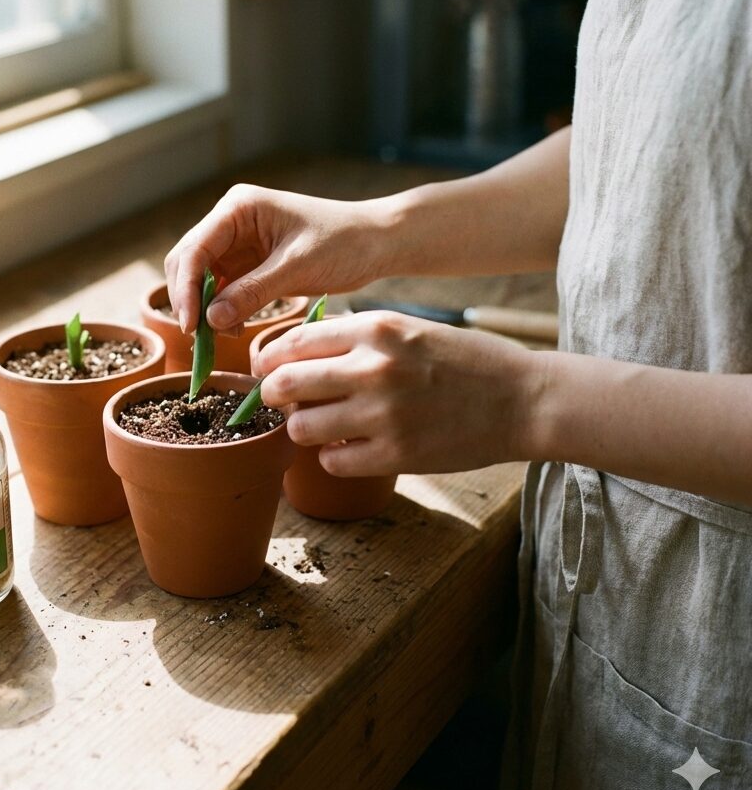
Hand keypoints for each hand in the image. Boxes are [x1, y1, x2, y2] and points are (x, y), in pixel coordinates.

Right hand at [165, 184, 389, 334]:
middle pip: (189, 261)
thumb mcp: (297, 268)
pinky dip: (222, 310)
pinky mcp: (249, 263)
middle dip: (190, 298)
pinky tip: (234, 328)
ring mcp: (238, 242)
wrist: (376, 243)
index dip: (186, 288)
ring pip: (201, 278)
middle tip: (200, 337)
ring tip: (222, 335)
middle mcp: (231, 221)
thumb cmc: (343, 243)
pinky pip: (223, 288)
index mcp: (239, 208)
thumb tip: (210, 319)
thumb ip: (252, 292)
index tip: (192, 325)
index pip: (195, 249)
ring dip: (205, 307)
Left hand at [254, 311, 539, 475]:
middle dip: (272, 395)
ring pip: (300, 428)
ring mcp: (383, 415)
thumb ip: (357, 335)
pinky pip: (331, 461)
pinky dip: (334, 456)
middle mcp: (374, 368)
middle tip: (281, 400)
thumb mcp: (409, 328)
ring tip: (324, 425)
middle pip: (283, 384)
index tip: (266, 370)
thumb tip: (299, 347)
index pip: (293, 341)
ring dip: (304, 428)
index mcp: (375, 329)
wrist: (523, 400)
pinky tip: (352, 447)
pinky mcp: (395, 455)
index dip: (269, 359)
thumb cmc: (464, 361)